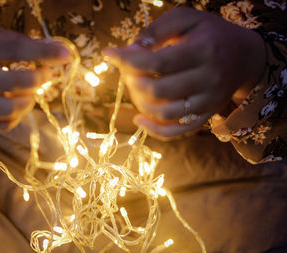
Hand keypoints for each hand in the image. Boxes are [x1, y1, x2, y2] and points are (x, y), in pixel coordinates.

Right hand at [0, 27, 68, 130]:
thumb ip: (11, 42)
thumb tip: (52, 48)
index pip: (10, 49)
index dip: (41, 53)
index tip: (65, 55)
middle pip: (12, 82)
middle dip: (38, 79)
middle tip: (46, 75)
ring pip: (9, 109)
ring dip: (30, 100)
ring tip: (32, 91)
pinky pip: (1, 125)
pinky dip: (18, 115)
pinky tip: (19, 104)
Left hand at [104, 7, 265, 138]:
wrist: (244, 56)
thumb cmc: (209, 34)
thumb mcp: (187, 19)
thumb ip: (158, 30)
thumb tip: (130, 51)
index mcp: (203, 51)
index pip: (157, 63)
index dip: (128, 60)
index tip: (110, 54)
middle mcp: (208, 80)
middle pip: (158, 90)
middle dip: (132, 80)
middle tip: (128, 69)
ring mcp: (208, 102)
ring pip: (164, 113)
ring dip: (139, 102)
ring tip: (136, 86)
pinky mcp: (205, 116)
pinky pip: (176, 132)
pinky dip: (153, 129)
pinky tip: (139, 118)